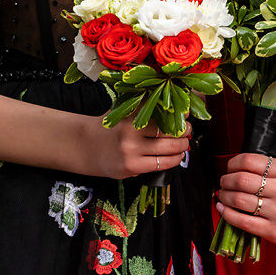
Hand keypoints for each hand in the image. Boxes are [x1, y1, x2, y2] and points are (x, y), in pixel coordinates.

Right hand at [73, 117, 190, 181]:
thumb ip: (144, 107)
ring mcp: (131, 150)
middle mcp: (130, 130)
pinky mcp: (132, 166)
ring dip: (183, 146)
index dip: (178, 112)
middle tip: (188, 129)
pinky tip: (177, 156)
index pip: (162, 111)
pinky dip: (174, 159)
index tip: (186, 113)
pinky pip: (161, 163)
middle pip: (169, 130)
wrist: (87, 147)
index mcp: (129, 112)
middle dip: (184, 130)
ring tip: (185, 143)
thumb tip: (176, 108)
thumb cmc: (110, 127)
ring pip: (168, 148)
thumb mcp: (122, 111)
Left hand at [214, 153, 275, 247]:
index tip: (229, 169)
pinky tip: (223, 209)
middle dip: (226, 181)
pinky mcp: (272, 230)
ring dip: (225, 196)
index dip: (232, 164)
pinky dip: (227, 213)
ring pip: (240, 200)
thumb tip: (231, 170)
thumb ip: (262, 169)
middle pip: (242, 180)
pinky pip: (243, 221)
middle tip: (223, 183)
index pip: (249, 161)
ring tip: (222, 195)